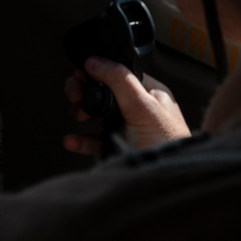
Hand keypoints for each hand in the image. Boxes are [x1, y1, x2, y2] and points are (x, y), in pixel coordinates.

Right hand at [63, 56, 189, 155]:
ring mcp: (126, 129)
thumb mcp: (144, 107)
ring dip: (80, 113)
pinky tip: (72, 140)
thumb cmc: (168, 146)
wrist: (168, 179)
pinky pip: (94, 140)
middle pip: (102, 93)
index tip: (81, 76)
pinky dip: (80, 139)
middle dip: (84, 93)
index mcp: (149, 93)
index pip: (118, 74)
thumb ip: (119, 81)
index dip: (97, 73)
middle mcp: (137, 109)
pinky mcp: (117, 149)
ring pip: (96, 116)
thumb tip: (96, 61)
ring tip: (77, 116)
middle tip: (75, 97)